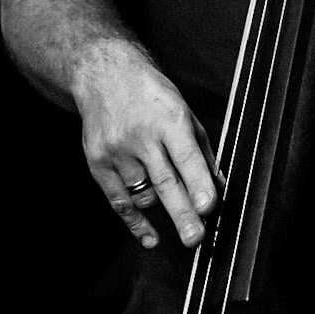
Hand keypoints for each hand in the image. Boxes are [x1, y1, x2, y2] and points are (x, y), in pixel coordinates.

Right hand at [74, 39, 220, 249]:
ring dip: (164, 213)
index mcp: (169, 119)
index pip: (186, 156)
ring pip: (144, 195)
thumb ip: (200, 149)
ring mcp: (117, 151)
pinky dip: (135, 222)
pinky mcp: (98, 163)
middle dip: (182, 212)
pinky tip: (150, 237)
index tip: (208, 207)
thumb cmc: (150, 94)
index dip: (198, 183)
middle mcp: (141, 136)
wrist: (103, 76)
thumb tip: (216, 185)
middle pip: (164, 181)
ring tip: (183, 228)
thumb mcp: (183, 110)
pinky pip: (119, 201)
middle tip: (195, 238)